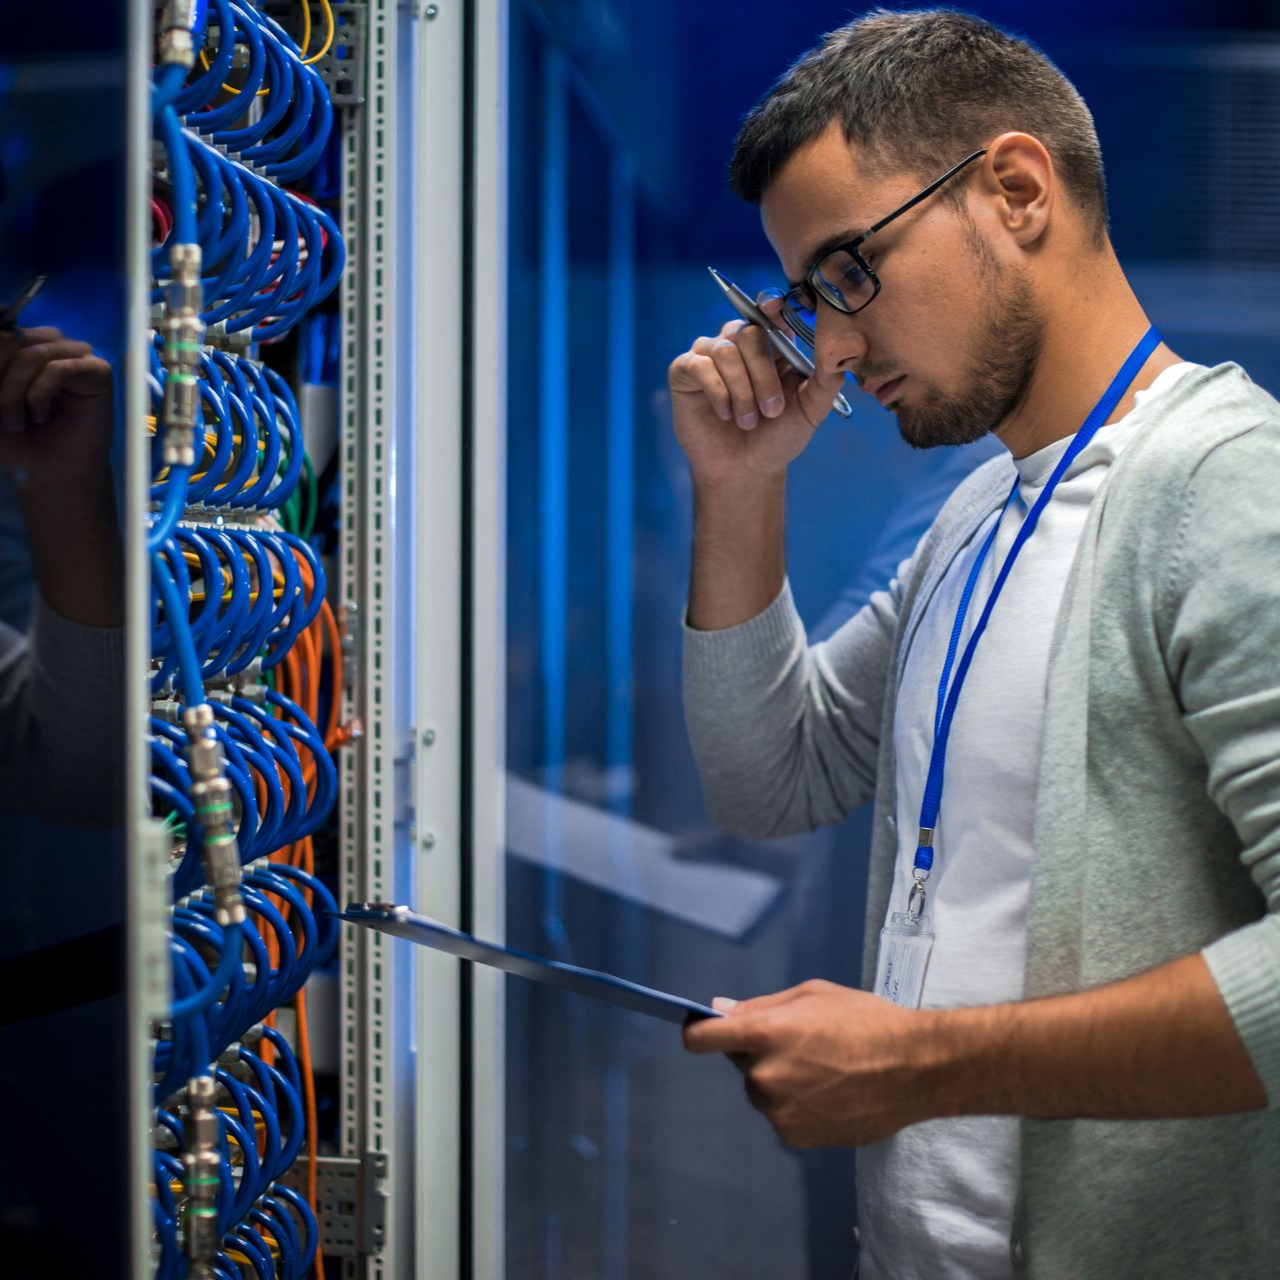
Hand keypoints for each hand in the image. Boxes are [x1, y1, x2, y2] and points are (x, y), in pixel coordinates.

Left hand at [0, 326, 113, 487]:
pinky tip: (42, 416)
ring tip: (16, 423)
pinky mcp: (97, 370)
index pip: (0, 334)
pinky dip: (40, 395)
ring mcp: (75, 353)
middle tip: (3, 418)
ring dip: (14, 393)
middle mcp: (48, 341)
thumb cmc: (18, 439)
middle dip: (0, 383)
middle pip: (9, 339)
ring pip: (31, 354)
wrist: (51, 471)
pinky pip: (58, 369)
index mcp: (21, 343)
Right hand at [667, 296, 844, 488]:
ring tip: (747, 421)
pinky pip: (700, 365)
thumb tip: (840, 353)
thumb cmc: (777, 438)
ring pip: (726, 351)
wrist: (745, 470)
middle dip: (764, 374)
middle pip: (750, 333)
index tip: (773, 304)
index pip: (770, 312)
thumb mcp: (810, 410)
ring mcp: (709, 354)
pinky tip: (725, 414)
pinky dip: (718, 391)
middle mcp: (739, 343)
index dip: (771, 304)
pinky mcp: (684, 370)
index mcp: (772, 345)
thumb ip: (825, 381)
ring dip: (742, 390)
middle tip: (771, 411)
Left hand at [684, 979, 941, 1147]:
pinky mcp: (795, 1137)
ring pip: (762, 1090)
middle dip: (758, 1051)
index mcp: (764, 1034)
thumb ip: (760, 1006)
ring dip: (778, 1080)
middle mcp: (764, 1076)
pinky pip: (782, 1114)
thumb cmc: (866, 1020)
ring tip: (823, 1069)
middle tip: (801, 1043)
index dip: (698, 1033)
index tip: (701, 1032)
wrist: (914, 1068)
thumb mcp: (811, 995)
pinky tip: (830, 1093)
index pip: (701, 1039)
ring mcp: (779, 1112)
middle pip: (740, 1062)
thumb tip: (719, 1010)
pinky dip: (797, 1105)